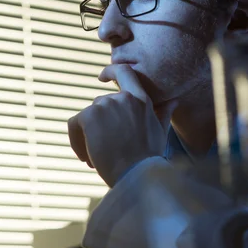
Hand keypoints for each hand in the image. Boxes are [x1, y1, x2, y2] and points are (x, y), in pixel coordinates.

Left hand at [68, 64, 177, 186]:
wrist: (137, 176)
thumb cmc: (149, 158)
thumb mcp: (160, 131)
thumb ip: (162, 113)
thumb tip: (174, 100)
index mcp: (140, 99)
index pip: (124, 72)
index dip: (111, 71)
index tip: (102, 77)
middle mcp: (121, 98)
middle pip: (99, 105)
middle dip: (98, 127)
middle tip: (104, 152)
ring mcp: (104, 105)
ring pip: (86, 118)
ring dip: (87, 138)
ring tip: (96, 160)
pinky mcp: (88, 116)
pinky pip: (74, 125)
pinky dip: (76, 142)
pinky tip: (86, 159)